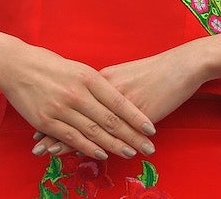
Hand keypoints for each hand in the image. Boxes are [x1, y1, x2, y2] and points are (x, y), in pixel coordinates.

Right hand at [0, 40, 154, 162]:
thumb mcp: (79, 69)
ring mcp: (62, 109)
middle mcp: (78, 94)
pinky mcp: (46, 121)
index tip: (150, 128)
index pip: (119, 102)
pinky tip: (101, 153)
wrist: (16, 65)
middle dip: (131, 136)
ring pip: (93, 132)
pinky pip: (71, 137)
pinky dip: (88, 147)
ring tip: (130, 153)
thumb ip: (97, 84)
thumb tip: (116, 97)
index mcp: (90, 78)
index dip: (136, 117)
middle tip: (147, 148)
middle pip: (110, 120)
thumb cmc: (50, 65)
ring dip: (113, 145)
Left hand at [34, 41, 214, 157]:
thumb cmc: (156, 70)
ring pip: (91, 125)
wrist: (182, 64)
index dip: (55, 118)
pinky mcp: (138, 112)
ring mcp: (121, 101)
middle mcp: (106, 90)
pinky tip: (90, 155)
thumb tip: (93, 100)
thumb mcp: (125, 74)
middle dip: (55, 133)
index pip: (71, 103)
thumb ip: (107, 87)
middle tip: (37, 149)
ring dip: (70, 143)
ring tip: (52, 156)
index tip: (37, 132)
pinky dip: (102, 144)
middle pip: (76, 114)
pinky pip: (117, 131)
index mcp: (101, 79)